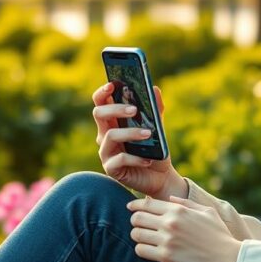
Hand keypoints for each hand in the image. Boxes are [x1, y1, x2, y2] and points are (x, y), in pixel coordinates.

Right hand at [92, 82, 184, 199]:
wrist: (161, 177)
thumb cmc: (155, 150)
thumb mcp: (158, 128)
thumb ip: (155, 110)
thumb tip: (155, 89)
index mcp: (113, 122)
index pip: (100, 102)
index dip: (102, 92)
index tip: (112, 84)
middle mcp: (105, 135)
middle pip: (99, 114)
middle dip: (115, 108)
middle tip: (134, 110)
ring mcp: (106, 152)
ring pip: (110, 136)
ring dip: (130, 133)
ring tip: (148, 134)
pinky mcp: (111, 169)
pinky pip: (120, 159)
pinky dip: (135, 158)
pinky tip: (148, 159)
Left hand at [126, 196, 241, 261]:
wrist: (228, 258)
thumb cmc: (219, 235)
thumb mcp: (207, 212)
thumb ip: (186, 203)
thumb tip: (170, 198)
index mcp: (178, 209)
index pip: (145, 204)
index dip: (135, 206)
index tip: (131, 208)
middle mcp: (170, 222)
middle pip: (136, 218)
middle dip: (135, 221)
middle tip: (140, 226)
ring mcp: (167, 240)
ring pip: (136, 234)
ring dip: (138, 236)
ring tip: (145, 239)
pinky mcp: (166, 257)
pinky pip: (141, 250)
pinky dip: (142, 250)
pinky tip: (149, 251)